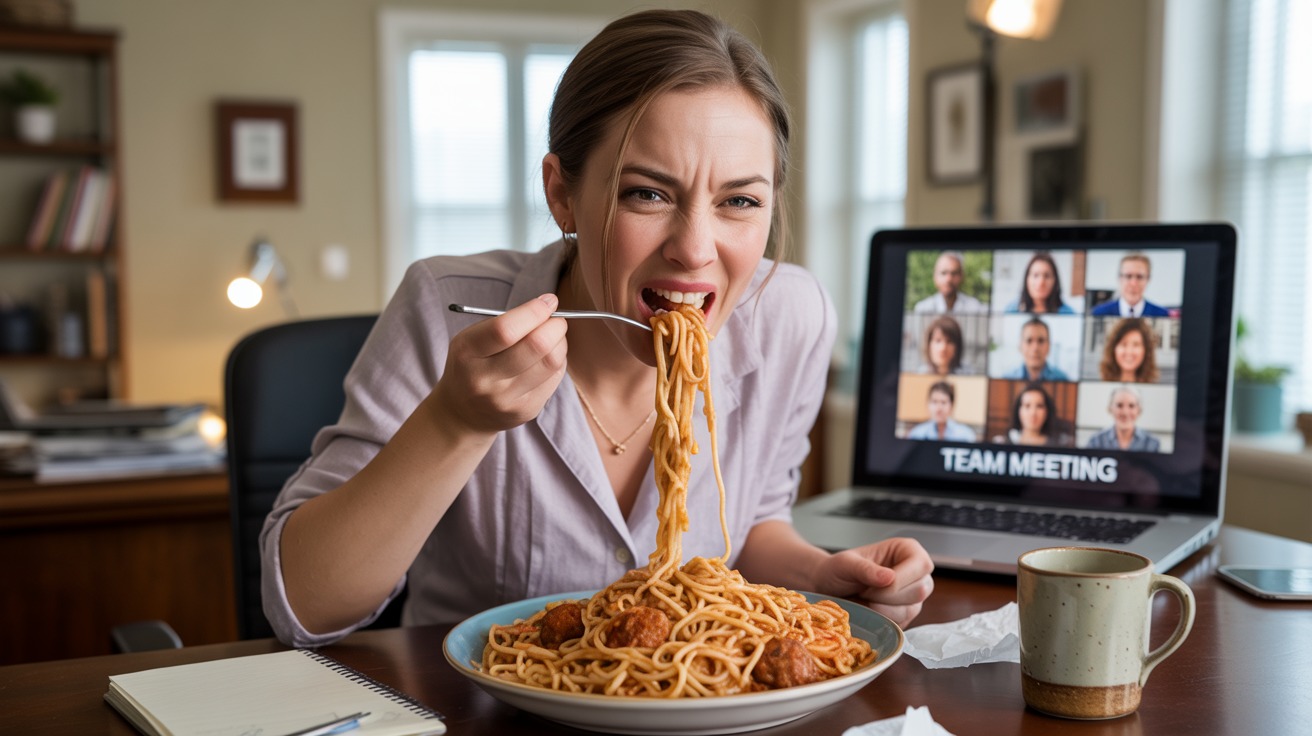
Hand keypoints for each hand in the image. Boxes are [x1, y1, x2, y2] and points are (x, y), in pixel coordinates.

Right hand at [431, 293, 568, 433]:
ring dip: (560, 343)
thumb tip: (548, 307)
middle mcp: (484, 380)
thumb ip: (504, 323)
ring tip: (553, 337)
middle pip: (536, 346)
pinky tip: (547, 358)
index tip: (549, 301)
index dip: (534, 312)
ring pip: (551, 362)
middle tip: (557, 320)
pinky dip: (558, 361)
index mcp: (467, 353)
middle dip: (555, 326)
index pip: (506, 330)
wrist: (462, 413)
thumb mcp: (472, 339)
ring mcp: (506, 399)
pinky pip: (554, 377)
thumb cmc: (472, 365)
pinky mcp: (525, 410)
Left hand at [810, 537, 933, 627]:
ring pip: (912, 609)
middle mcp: (916, 572)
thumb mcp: (845, 564)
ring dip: (883, 609)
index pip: (920, 565)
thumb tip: (889, 578)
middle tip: (864, 591)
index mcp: (907, 550)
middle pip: (920, 590)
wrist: (829, 588)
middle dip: (887, 596)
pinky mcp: (906, 614)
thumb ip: (865, 569)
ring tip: (865, 598)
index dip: (899, 579)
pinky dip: (883, 619)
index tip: (871, 584)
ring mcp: (913, 595)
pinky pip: (903, 623)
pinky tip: (869, 608)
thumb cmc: (838, 570)